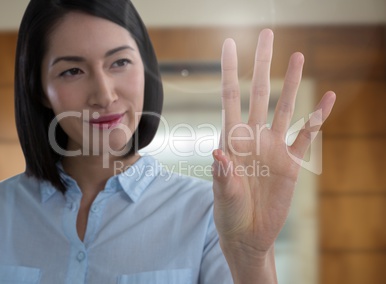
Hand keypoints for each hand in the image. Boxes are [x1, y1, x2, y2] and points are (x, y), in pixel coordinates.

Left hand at [212, 29, 335, 258]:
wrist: (248, 234)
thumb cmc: (230, 214)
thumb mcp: (224, 196)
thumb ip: (223, 175)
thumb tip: (218, 152)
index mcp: (232, 140)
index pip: (229, 97)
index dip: (229, 70)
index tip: (228, 43)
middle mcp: (253, 137)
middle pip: (259, 92)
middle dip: (262, 64)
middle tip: (267, 34)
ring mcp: (274, 148)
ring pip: (284, 107)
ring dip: (291, 83)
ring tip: (297, 56)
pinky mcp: (292, 163)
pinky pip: (307, 135)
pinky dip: (317, 118)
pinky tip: (328, 99)